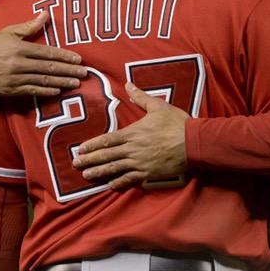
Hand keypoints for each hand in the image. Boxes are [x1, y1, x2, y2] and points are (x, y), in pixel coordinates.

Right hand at [0, 12, 86, 96]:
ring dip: (61, 82)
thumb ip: (29, 26)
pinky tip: (57, 90)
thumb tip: (45, 13)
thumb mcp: (8, 32)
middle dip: (68, 70)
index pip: (47, 52)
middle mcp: (18, 64)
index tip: (78, 58)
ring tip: (76, 83)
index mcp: (19, 48)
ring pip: (42, 81)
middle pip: (48, 68)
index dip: (64, 56)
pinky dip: (45, 91)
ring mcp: (14, 78)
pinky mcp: (10, 90)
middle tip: (84, 73)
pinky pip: (31, 91)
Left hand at [72, 82, 188, 189]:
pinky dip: (119, 183)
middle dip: (90, 160)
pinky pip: (130, 179)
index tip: (80, 149)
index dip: (92, 145)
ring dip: (99, 172)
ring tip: (86, 176)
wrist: (193, 143)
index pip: (107, 139)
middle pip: (106, 155)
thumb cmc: (177, 123)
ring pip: (114, 169)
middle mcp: (132, 149)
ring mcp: (140, 163)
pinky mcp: (149, 173)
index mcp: (133, 133)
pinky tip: (110, 186)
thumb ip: (141, 97)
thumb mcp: (158, 106)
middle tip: (75, 164)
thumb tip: (128, 84)